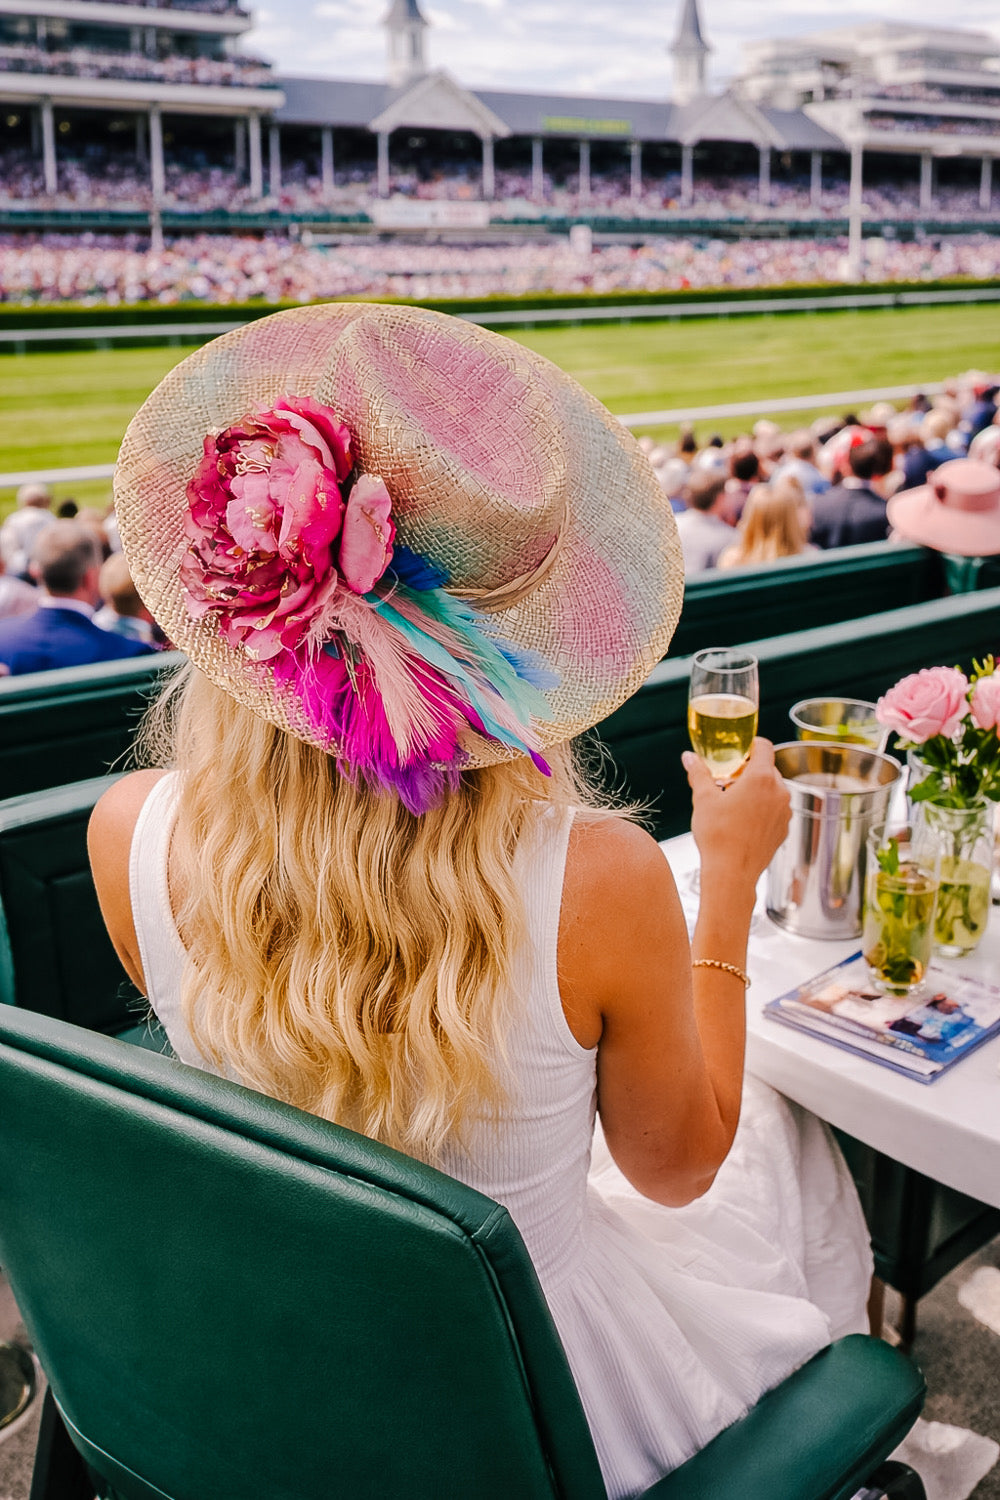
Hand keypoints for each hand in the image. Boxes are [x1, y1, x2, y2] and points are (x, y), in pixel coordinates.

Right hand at [682, 738, 790, 886]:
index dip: (751, 744)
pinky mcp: (784, 829)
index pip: (764, 746)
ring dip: (756, 790)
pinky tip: (742, 820)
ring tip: (734, 802)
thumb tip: (689, 757)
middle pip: (767, 769)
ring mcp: (784, 812)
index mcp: (761, 778)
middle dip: (749, 771)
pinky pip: (775, 809)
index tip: (740, 750)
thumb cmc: (718, 836)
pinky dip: (762, 808)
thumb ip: (698, 773)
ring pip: (772, 790)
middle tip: (728, 780)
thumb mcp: (703, 799)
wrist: (732, 873)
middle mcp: (779, 792)